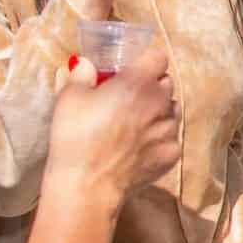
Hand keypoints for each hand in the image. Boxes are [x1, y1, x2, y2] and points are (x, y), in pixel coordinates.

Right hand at [44, 43, 181, 201]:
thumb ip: (82, 75)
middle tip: (128, 98)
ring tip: (133, 124)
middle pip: (166, 83)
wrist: (87, 185)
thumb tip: (87, 65)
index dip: (146, 62)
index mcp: (138, 82)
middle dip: (151, 86)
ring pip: (172, 110)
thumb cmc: (75, 138)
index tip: (132, 70)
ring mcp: (170, 129)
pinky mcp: (172, 153)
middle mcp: (160, 102)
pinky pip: (170, 138)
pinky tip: (137, 147)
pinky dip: (158, 138)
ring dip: (158, 111)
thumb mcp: (69, 98)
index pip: (158, 58)